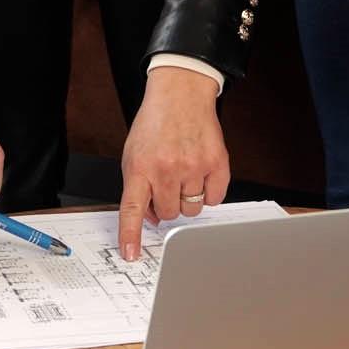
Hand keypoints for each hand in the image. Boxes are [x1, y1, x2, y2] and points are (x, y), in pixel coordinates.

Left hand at [115, 70, 228, 259]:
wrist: (181, 94)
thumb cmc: (156, 123)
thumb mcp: (133, 154)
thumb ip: (138, 187)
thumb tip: (150, 219)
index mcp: (140, 167)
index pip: (132, 209)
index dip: (131, 235)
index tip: (132, 254)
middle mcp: (166, 168)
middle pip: (168, 215)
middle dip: (166, 205)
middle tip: (167, 184)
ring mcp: (193, 166)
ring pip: (192, 210)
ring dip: (187, 198)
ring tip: (184, 172)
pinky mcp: (217, 163)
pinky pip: (215, 199)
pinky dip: (209, 192)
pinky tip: (201, 172)